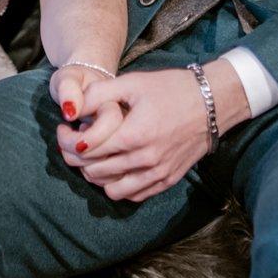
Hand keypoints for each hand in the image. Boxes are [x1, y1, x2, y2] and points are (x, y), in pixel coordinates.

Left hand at [56, 60, 249, 202]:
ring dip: (95, 175)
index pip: (86, 149)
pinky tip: (114, 167)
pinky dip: (117, 186)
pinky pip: (132, 195)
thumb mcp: (133, 82)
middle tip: (73, 142)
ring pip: (111, 189)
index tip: (64, 130)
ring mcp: (157, 174)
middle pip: (94, 171)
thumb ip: (99, 95)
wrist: (213, 103)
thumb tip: (71, 109)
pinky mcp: (166, 180)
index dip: (66, 141)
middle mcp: (145, 160)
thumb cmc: (171, 89)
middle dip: (76, 158)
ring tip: (94, 156)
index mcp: (134, 135)